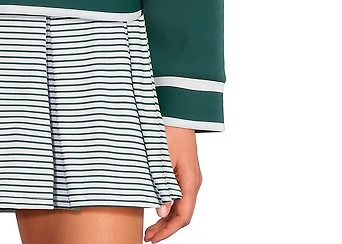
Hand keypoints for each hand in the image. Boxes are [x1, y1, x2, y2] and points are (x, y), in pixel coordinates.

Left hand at [144, 126, 201, 241]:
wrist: (179, 111)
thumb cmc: (170, 130)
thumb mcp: (162, 158)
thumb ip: (162, 186)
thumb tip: (161, 212)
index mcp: (190, 180)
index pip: (183, 216)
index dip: (168, 231)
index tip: (153, 238)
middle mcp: (193, 181)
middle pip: (182, 214)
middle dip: (166, 228)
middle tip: (148, 236)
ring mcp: (189, 176)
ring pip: (181, 205)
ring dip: (166, 217)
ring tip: (150, 226)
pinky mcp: (183, 170)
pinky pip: (179, 194)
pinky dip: (168, 205)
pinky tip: (156, 206)